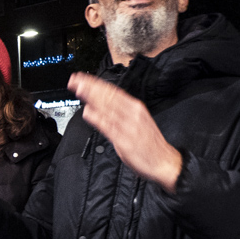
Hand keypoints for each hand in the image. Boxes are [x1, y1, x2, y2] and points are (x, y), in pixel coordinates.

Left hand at [68, 72, 182, 193]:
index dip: (96, 84)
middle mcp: (132, 113)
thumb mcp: (136, 121)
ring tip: (79, 89)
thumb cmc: (148, 143)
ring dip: (92, 97)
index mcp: (135, 107)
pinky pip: (109, 127)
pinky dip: (98, 119)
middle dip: (90, 87)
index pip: (113, 91)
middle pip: (108, 96)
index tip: (82, 78)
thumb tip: (99, 106)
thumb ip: (118, 113)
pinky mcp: (124, 140)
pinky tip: (88, 112)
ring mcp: (128, 126)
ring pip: (107, 108)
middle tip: (75, 79)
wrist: (164, 161)